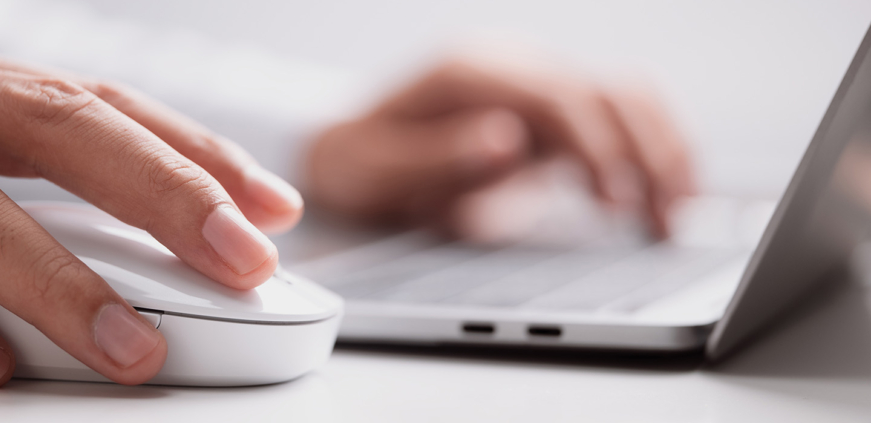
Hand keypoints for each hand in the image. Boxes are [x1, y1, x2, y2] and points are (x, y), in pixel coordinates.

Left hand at [306, 51, 694, 240]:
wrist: (349, 145)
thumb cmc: (356, 161)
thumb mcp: (375, 168)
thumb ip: (437, 155)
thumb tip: (507, 140)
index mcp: (470, 72)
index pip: (557, 97)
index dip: (595, 148)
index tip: (615, 203)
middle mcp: (512, 67)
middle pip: (606, 91)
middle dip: (647, 154)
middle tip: (663, 223)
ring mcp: (535, 85)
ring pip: (625, 98)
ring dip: (662, 152)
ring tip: (675, 218)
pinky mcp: (550, 114)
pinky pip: (616, 121)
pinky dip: (650, 154)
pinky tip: (663, 199)